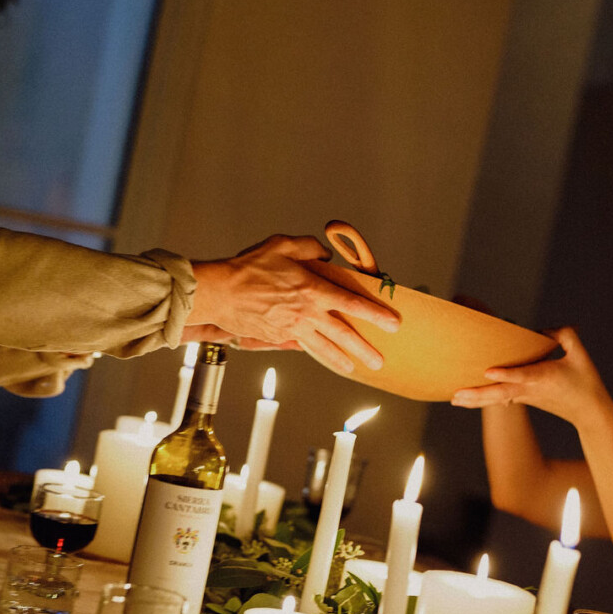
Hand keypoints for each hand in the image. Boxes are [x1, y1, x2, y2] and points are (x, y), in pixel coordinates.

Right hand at [188, 235, 399, 374]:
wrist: (219, 292)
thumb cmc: (248, 267)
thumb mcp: (282, 245)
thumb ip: (309, 248)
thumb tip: (324, 254)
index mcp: (312, 290)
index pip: (351, 304)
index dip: (375, 314)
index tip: (393, 323)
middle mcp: (306, 314)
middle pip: (343, 334)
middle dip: (365, 348)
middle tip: (380, 360)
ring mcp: (292, 329)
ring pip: (324, 347)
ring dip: (342, 359)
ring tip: (356, 368)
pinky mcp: (279, 337)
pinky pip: (304, 346)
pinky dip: (317, 354)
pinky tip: (326, 358)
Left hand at [450, 326, 610, 425]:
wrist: (590, 413)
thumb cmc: (586, 382)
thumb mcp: (580, 354)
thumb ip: (563, 335)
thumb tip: (542, 330)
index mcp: (545, 377)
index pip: (523, 375)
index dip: (506, 374)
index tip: (489, 372)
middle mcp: (531, 389)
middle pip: (501, 393)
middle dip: (478, 394)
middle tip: (456, 394)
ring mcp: (526, 396)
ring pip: (497, 399)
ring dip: (475, 400)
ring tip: (454, 400)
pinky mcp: (524, 399)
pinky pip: (500, 399)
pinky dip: (482, 401)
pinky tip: (465, 401)